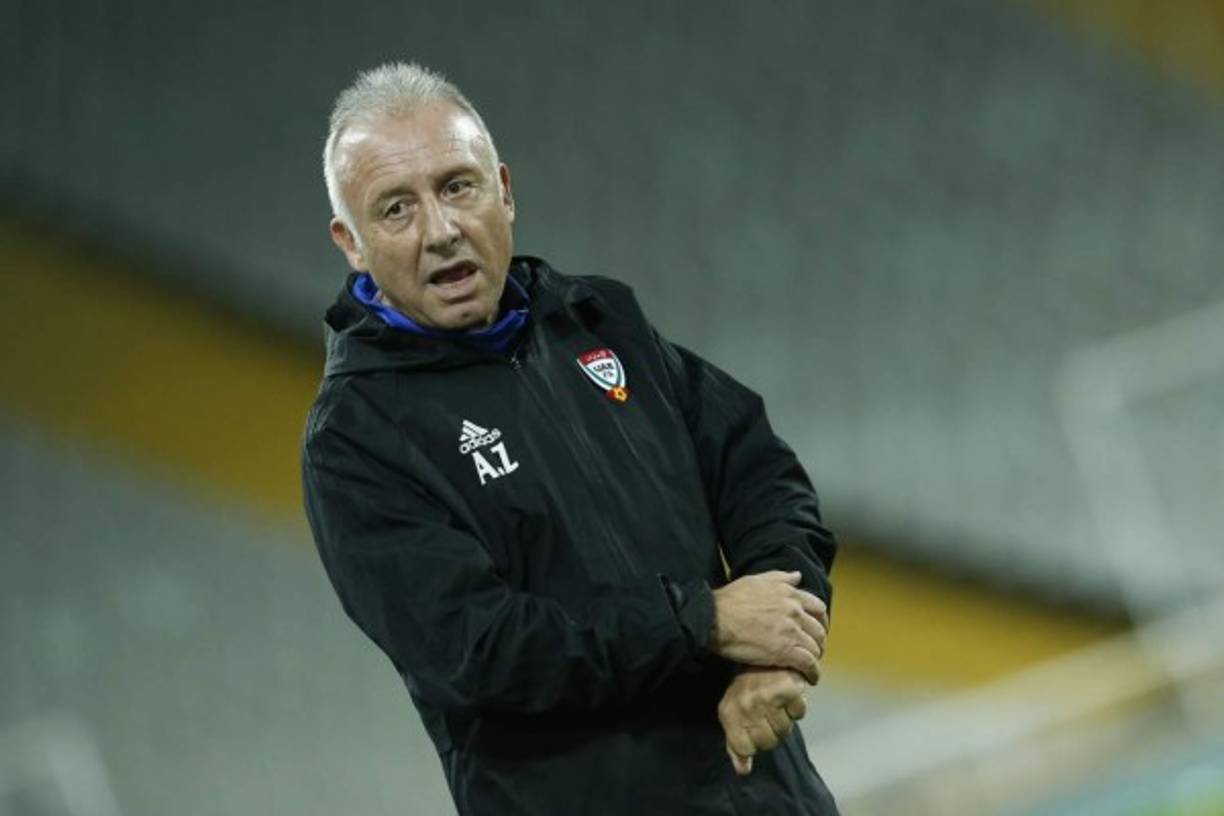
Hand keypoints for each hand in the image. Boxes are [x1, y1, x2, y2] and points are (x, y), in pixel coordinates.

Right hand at [711, 571, 827, 682]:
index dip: (821, 621)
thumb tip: (798, 576)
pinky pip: (808, 663)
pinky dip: (813, 672)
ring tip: (809, 666)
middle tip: (813, 650)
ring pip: (815, 647)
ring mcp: (791, 631)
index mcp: (789, 594)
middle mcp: (794, 611)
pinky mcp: (785, 651)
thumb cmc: (730, 600)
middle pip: (818, 630)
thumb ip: (780, 577)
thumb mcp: (756, 581)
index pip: (818, 608)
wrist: (715, 619)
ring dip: (815, 658)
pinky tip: (810, 678)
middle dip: (818, 642)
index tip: (818, 629)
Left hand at [719, 667, 808, 775]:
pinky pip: (799, 713)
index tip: (755, 729)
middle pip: (769, 743)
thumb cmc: (745, 688)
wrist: (760, 655)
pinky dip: (797, 707)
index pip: (747, 749)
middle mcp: (747, 707)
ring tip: (777, 705)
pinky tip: (788, 697)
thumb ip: (736, 745)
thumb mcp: (733, 714)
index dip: (755, 744)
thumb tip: (744, 771)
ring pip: (785, 730)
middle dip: (771, 733)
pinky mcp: (786, 689)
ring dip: (785, 720)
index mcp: (730, 714)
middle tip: (768, 715)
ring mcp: (766, 698)